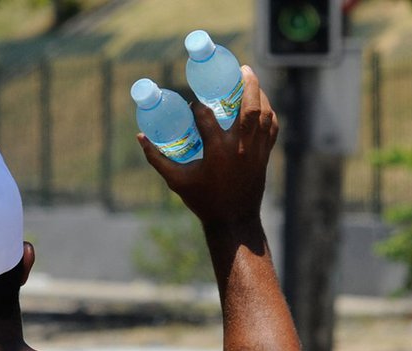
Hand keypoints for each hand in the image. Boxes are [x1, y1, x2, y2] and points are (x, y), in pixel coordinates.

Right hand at [137, 65, 277, 225]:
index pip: (207, 116)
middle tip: (241, 68)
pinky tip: (263, 103)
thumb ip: (156, 158)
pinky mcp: (265, 155)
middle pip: (249, 107)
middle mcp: (240, 147)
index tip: (193, 102)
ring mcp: (256, 150)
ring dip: (260, 93)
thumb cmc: (202, 200)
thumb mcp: (175, 180)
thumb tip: (140, 136)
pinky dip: (269, 112)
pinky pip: (272, 127)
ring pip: (264, 114)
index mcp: (217, 151)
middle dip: (247, 84)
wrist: (233, 220)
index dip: (198, 106)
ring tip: (251, 80)